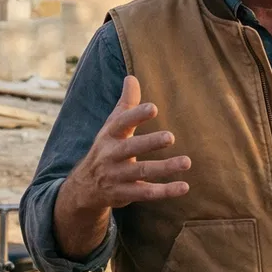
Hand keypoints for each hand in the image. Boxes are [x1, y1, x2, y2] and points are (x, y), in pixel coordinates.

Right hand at [54, 76, 190, 257]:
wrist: (85, 187)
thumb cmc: (106, 148)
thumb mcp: (112, 126)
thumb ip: (126, 104)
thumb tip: (132, 77)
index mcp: (109, 136)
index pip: (121, 123)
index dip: (136, 115)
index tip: (153, 108)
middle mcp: (111, 156)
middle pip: (130, 149)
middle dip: (149, 143)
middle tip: (171, 137)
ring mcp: (117, 176)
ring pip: (141, 172)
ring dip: (164, 168)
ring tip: (186, 162)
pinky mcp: (125, 194)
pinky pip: (146, 193)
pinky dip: (165, 191)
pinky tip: (184, 186)